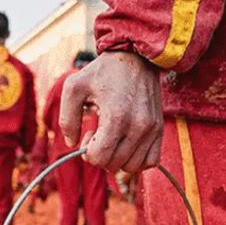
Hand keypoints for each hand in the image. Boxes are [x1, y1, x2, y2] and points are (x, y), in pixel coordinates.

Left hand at [59, 51, 162, 172]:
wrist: (136, 57)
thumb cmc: (102, 72)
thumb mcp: (74, 88)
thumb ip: (67, 119)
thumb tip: (72, 144)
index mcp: (116, 117)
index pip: (100, 158)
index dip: (88, 153)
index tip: (88, 135)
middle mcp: (138, 126)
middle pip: (114, 165)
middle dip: (100, 156)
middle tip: (98, 135)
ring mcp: (152, 129)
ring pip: (132, 167)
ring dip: (117, 160)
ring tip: (112, 139)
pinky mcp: (159, 129)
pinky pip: (150, 162)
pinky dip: (136, 161)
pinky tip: (126, 146)